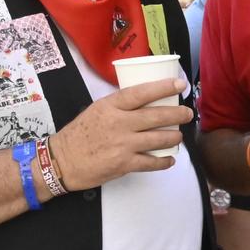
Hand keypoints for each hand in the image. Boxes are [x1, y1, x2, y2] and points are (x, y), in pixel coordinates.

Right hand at [49, 79, 193, 189]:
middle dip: (177, 114)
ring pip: (158, 139)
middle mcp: (118, 123)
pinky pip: (151, 162)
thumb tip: (144, 102)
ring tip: (178, 136)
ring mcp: (123, 144)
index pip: (141, 93)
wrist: (61, 161)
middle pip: (155, 116)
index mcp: (110, 106)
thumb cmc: (79, 134)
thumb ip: (118, 107)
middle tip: (188, 113)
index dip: (162, 87)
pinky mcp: (124, 164)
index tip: (179, 84)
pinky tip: (170, 160)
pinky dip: (164, 161)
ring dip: (173, 137)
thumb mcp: (96, 111)